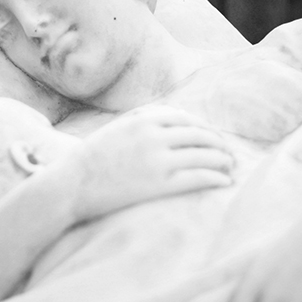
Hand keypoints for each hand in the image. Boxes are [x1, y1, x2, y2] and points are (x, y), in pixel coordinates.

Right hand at [58, 105, 233, 221]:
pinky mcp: (159, 185)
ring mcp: (157, 160)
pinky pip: (197, 178)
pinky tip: (224, 182)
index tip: (214, 137)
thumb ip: (145, 118)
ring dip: (222, 161)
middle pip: (199, 135)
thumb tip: (178, 116)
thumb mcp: (118, 128)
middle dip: (218, 144)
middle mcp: (153, 136)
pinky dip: (215, 178)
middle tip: (230, 154)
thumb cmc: (92, 158)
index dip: (206, 128)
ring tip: (230, 168)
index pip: (187, 119)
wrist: (71, 184)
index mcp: (143, 120)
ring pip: (202, 156)